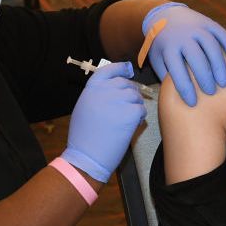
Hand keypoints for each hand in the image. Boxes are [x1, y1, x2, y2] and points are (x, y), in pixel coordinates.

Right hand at [61, 61, 146, 181]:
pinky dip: (140, 117)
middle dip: (130, 94)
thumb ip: (98, 95)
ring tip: (126, 120)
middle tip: (128, 108)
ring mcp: (117, 101)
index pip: (109, 70)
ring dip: (135, 106)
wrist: (87, 157)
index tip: (128, 70)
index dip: (120, 68)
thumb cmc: (84, 137)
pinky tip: (132, 125)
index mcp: (91, 89)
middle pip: (125, 84)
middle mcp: (104, 91)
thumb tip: (114, 88)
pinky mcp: (129, 114)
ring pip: (136, 96)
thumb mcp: (84, 108)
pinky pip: (141, 109)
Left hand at [144, 3, 225, 106]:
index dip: (186, 89)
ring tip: (223, 83)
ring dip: (219, 66)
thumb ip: (166, 75)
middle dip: (205, 78)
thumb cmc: (162, 44)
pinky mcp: (208, 22)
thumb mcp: (157, 59)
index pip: (177, 71)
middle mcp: (183, 36)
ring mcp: (197, 27)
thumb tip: (178, 96)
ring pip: (211, 47)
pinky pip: (222, 35)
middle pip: (197, 59)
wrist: (165, 15)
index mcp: (169, 47)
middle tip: (211, 92)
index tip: (193, 103)